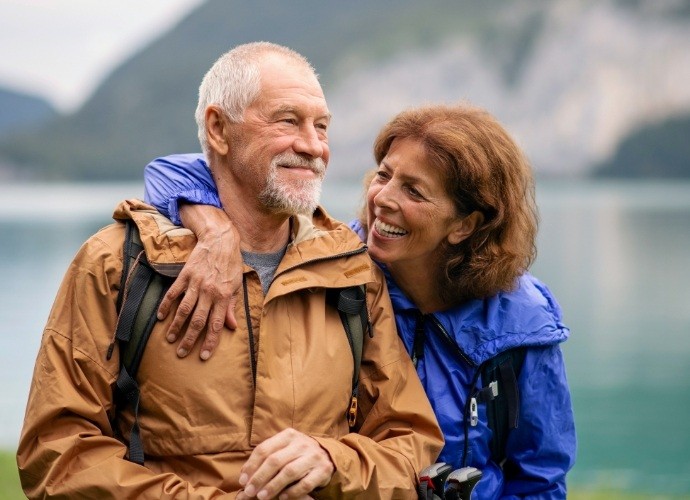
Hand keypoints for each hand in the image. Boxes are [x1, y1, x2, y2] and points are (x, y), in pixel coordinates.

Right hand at [156, 204, 241, 359]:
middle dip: (189, 340)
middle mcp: (209, 292)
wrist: (220, 239)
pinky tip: (160, 316)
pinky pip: (173, 293)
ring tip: (169, 339)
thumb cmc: (231, 263)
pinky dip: (166, 305)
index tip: (202, 356)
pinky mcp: (185, 275)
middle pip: (198, 321)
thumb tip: (232, 327)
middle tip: (181, 353)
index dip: (210, 342)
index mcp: (224, 297)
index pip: (216, 325)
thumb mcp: (237, 285)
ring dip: (176, 326)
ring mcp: (196, 284)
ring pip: (184, 310)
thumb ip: (231, 307)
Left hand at [238, 429, 333, 498]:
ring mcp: (313, 456)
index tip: (243, 480)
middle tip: (249, 491)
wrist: (326, 454)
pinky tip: (283, 497)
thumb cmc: (297, 453)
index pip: (265, 449)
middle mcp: (301, 443)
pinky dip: (293, 492)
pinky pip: (305, 483)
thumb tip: (244, 475)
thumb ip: (266, 458)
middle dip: (259, 477)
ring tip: (262, 496)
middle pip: (275, 461)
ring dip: (273, 486)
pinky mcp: (323, 470)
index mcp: (288, 435)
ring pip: (289, 472)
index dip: (251, 465)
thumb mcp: (283, 448)